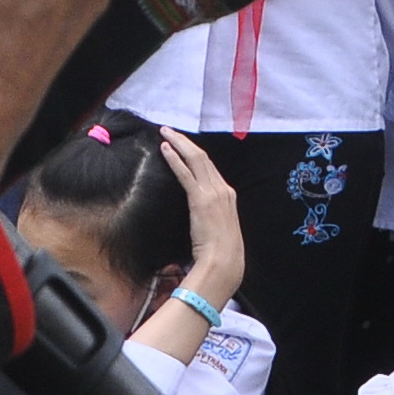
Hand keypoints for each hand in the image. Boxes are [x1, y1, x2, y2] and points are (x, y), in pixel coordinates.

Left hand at [155, 129, 244, 305]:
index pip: (210, 167)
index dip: (195, 153)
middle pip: (202, 157)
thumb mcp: (220, 227)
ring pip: (195, 159)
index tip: (182, 144)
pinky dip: (174, 158)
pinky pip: (185, 173)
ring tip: (165, 133)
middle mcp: (223, 189)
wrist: (224, 263)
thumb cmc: (222, 252)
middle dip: (185, 141)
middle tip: (170, 131)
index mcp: (228, 195)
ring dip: (179, 143)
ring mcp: (213, 193)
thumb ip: (212, 215)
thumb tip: (200, 213)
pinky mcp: (200, 199)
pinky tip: (165, 149)